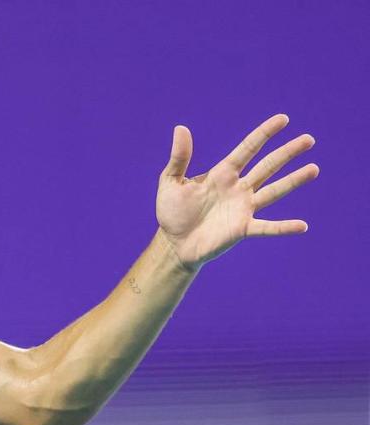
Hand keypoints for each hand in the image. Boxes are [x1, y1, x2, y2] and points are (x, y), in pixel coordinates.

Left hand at [155, 114, 318, 272]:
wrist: (173, 243)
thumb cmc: (171, 212)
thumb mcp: (170, 181)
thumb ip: (179, 157)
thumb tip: (181, 128)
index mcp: (222, 173)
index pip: (248, 149)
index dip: (264, 134)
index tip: (283, 119)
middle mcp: (238, 188)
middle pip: (268, 166)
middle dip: (287, 153)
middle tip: (309, 139)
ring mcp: (243, 208)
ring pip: (274, 191)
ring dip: (294, 180)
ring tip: (314, 169)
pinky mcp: (242, 229)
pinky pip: (267, 228)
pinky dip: (284, 227)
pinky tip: (302, 226)